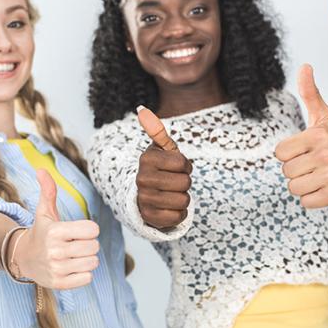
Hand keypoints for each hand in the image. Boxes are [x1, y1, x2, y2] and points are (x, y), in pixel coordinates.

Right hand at [12, 169, 99, 289]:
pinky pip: (87, 278)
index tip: (79, 231)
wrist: (23, 258)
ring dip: (87, 259)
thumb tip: (41, 169)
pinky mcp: (59, 283)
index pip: (93, 230)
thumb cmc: (41, 232)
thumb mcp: (44, 211)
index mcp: (55, 231)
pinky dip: (84, 273)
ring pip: (92, 262)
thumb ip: (48, 190)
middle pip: (94, 247)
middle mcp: (55, 251)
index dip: (89, 229)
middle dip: (88, 244)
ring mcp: (57, 269)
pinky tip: (72, 267)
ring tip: (74, 256)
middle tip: (75, 244)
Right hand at [136, 106, 191, 228]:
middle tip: (174, 182)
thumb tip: (141, 109)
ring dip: (183, 198)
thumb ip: (156, 131)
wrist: (145, 196)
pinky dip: (179, 213)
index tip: (176, 167)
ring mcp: (145, 199)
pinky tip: (169, 207)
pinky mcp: (150, 218)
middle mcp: (142, 179)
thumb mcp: (161, 150)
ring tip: (171, 194)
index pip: (183, 163)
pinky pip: (179, 216)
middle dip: (185, 183)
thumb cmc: (160, 169)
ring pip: (184, 200)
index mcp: (146, 159)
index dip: (185, 166)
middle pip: (185, 182)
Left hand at [275, 64, 327, 208]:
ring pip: (294, 188)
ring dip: (302, 185)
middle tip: (311, 165)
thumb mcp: (323, 116)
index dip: (288, 154)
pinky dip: (312, 198)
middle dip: (296, 170)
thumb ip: (310, 93)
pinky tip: (323, 187)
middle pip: (286, 171)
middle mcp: (326, 155)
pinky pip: (307, 202)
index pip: (280, 153)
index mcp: (317, 136)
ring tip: (316, 176)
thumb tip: (304, 67)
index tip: (302, 151)